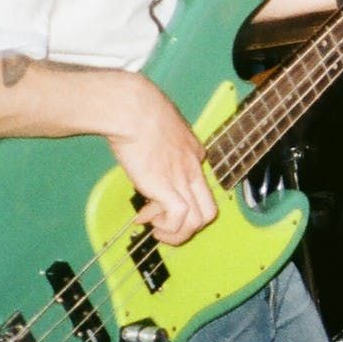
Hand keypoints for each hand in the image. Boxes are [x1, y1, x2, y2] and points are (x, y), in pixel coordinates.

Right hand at [109, 74, 216, 245]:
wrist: (132, 108)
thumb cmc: (139, 110)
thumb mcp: (158, 128)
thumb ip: (159, 146)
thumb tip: (144, 157)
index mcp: (193, 154)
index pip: (199, 189)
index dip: (177, 202)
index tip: (152, 204)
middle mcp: (194, 169)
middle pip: (209, 212)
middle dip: (188, 228)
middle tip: (161, 226)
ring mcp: (182, 179)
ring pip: (198, 221)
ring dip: (176, 233)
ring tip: (155, 229)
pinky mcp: (166, 186)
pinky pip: (179, 219)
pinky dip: (166, 227)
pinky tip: (147, 220)